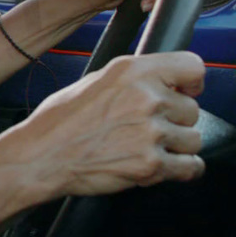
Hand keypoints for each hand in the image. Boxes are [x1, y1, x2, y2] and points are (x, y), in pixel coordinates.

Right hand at [0, 52, 205, 208]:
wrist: (41, 156)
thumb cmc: (61, 120)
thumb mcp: (97, 80)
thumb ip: (135, 78)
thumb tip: (166, 83)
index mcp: (132, 71)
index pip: (193, 67)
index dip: (193, 82)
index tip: (188, 90)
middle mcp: (146, 98)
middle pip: (193, 108)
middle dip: (177, 119)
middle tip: (151, 127)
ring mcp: (150, 132)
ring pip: (193, 138)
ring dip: (178, 145)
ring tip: (151, 146)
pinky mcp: (150, 165)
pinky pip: (190, 166)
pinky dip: (183, 169)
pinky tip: (167, 166)